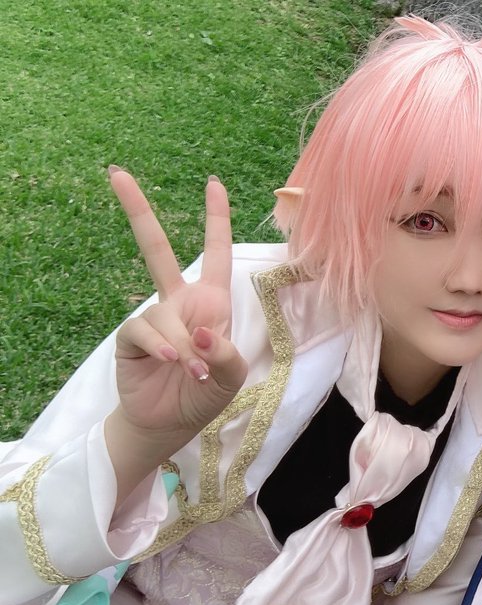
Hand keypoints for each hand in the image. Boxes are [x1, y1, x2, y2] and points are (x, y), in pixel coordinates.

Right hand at [104, 168, 246, 500]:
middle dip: (137, 211)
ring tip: (193, 372)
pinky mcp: (131, 337)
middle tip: (116, 172)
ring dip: (182, 345)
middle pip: (156, 249)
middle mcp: (180, 302)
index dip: (216, 220)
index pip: (216, 253)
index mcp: (211, 303)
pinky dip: (161, 346)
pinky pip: (144, 330)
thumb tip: (200, 333)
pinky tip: (170, 362)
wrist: (170, 423)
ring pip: (164, 313)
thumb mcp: (232, 377)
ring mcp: (154, 318)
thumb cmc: (206, 396)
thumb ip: (226, 354)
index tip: (213, 183)